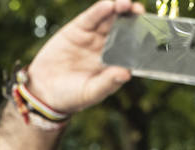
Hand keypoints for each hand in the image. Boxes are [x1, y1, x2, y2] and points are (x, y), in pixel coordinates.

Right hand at [23, 0, 145, 114]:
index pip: (131, 48)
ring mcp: (92, 38)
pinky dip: (99, 11)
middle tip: (140, 11)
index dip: (140, 38)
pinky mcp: (76, 30)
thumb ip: (108, 82)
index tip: (150, 32)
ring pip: (108, 20)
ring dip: (118, 10)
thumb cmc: (72, 96)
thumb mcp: (91, 92)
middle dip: (132, 19)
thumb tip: (126, 74)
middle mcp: (106, 48)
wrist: (44, 90)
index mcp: (114, 64)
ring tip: (126, 4)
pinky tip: (108, 5)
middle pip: (122, 29)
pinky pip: (90, 19)